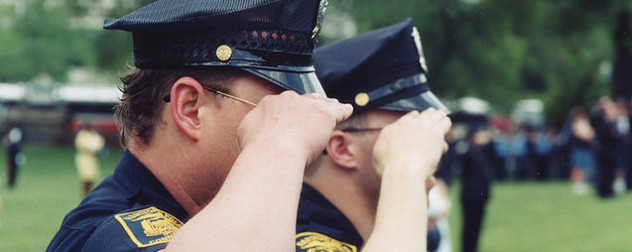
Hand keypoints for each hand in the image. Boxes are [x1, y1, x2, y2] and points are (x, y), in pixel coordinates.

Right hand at [237, 91, 352, 163]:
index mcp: (270, 104)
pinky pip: (338, 110)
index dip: (287, 111)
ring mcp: (308, 105)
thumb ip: (252, 129)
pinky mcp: (325, 114)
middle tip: (312, 113)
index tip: (289, 118)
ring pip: (320, 103)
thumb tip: (252, 133)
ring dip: (326, 105)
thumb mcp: (245, 135)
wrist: (273, 152)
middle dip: (307, 105)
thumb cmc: (256, 150)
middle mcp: (289, 99)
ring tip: (333, 107)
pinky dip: (344, 110)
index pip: (282, 104)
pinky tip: (348, 109)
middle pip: (302, 100)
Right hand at [372, 108, 450, 177]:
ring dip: (436, 114)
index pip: (404, 119)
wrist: (403, 171)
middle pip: (419, 116)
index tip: (416, 116)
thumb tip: (386, 150)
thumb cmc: (389, 169)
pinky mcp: (436, 134)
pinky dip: (445, 121)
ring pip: (432, 116)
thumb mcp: (377, 158)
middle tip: (430, 113)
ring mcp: (422, 128)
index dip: (412, 117)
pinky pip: (443, 123)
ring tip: (441, 114)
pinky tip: (446, 120)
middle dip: (425, 114)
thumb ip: (381, 150)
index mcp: (392, 129)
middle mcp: (407, 125)